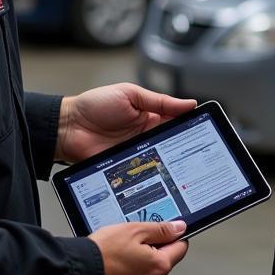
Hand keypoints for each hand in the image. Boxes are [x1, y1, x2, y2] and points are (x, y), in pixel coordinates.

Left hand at [56, 84, 196, 162]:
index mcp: (150, 116)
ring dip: (170, 164)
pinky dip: (153, 176)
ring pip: (161, 161)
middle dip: (185, 150)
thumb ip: (160, 101)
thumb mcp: (131, 95)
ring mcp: (137, 154)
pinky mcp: (126, 169)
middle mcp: (146, 136)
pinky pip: (144, 174)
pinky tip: (162, 179)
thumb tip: (190, 103)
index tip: (207, 131)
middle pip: (172, 145)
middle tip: (199, 155)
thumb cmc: (95, 105)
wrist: (68, 127)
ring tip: (184, 169)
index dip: (191, 127)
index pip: (177, 123)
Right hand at [88, 220, 189, 274]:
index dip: (171, 236)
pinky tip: (114, 265)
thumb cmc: (104, 253)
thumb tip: (179, 228)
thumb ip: (161, 229)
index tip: (160, 231)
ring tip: (119, 253)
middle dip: (152, 250)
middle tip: (132, 241)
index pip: (180, 248)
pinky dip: (126, 273)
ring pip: (146, 272)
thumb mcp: (135, 230)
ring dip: (138, 262)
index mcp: (160, 267)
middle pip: (162, 262)